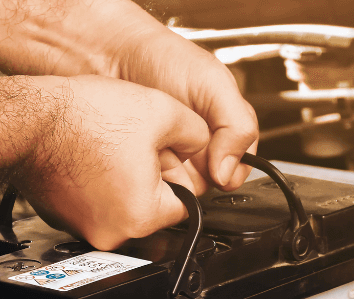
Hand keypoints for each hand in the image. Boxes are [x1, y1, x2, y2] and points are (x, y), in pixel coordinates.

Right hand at [15, 75, 209, 250]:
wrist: (27, 119)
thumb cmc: (82, 118)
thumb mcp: (162, 112)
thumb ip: (198, 134)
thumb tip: (204, 144)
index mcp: (142, 215)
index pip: (186, 204)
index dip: (180, 174)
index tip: (167, 155)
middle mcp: (112, 233)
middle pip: (154, 209)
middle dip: (152, 179)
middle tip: (135, 148)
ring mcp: (84, 230)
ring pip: (124, 207)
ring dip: (125, 182)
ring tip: (110, 150)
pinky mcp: (64, 219)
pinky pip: (95, 206)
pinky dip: (98, 185)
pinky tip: (90, 157)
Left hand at [112, 26, 258, 192]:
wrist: (112, 55)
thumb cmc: (163, 60)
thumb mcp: (214, 85)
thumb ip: (237, 126)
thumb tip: (230, 172)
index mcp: (226, 127)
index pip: (240, 166)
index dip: (230, 172)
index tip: (215, 168)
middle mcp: (202, 145)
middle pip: (211, 182)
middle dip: (196, 173)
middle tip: (182, 150)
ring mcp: (173, 156)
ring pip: (183, 187)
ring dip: (172, 174)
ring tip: (160, 148)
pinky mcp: (146, 164)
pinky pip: (154, 184)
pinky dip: (149, 174)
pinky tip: (142, 154)